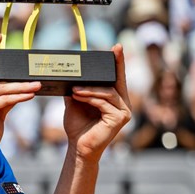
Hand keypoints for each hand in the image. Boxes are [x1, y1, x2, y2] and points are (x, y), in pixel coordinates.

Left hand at [62, 44, 131, 161]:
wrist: (77, 146)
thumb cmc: (77, 125)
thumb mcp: (76, 102)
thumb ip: (77, 88)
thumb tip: (70, 73)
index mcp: (115, 98)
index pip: (117, 78)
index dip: (118, 62)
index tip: (117, 46)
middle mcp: (124, 104)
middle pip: (117, 81)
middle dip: (113, 66)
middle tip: (111, 51)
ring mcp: (124, 111)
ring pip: (108, 92)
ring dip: (89, 88)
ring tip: (74, 88)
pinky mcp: (120, 119)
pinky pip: (105, 102)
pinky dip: (90, 98)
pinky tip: (78, 95)